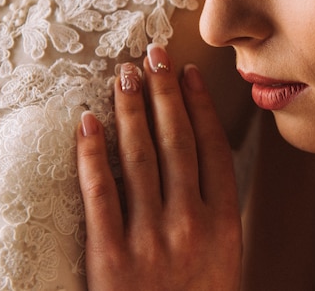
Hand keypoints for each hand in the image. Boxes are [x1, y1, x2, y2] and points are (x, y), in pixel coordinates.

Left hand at [76, 44, 241, 290]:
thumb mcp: (227, 260)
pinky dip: (92, 155)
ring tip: (124, 75)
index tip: (187, 75)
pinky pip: (100, 195)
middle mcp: (191, 224)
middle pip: (177, 143)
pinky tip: (87, 123)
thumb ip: (218, 213)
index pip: (213, 149)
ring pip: (139, 158)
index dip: (200, 107)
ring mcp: (150, 240)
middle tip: (153, 54)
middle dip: (164, 93)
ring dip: (131, 111)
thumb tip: (206, 159)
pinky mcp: (110, 258)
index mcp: (224, 224)